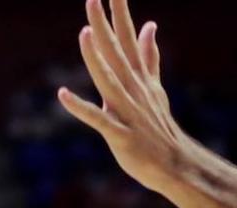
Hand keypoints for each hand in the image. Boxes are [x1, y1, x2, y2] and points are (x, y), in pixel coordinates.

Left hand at [58, 0, 188, 195]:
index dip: (119, 12)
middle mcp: (132, 89)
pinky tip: (62, 95)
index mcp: (138, 77)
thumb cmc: (158, 127)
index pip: (127, 38)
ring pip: (108, 80)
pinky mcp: (120, 135)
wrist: (174, 164)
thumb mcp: (154, 87)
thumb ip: (148, 56)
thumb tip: (150, 25)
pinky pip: (98, 119)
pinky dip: (81, 108)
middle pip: (116, 53)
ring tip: (85, 34)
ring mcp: (127, 111)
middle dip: (104, 25)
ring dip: (96, 58)